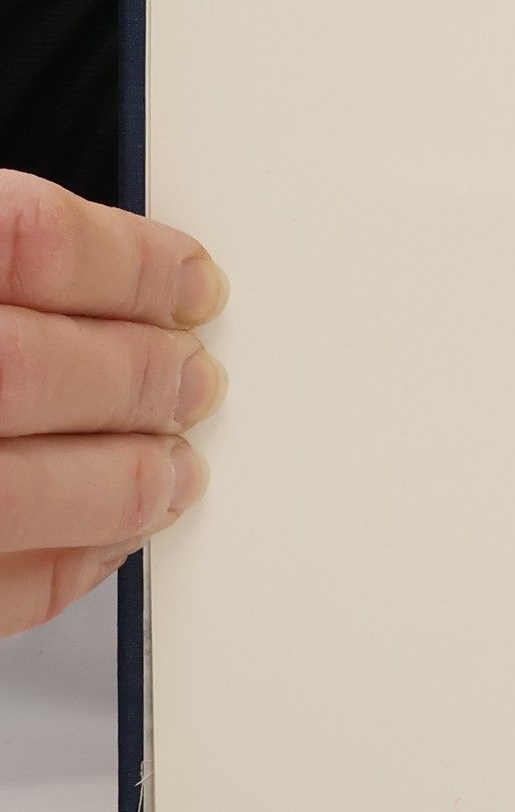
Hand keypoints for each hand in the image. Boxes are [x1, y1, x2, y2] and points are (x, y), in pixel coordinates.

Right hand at [0, 171, 226, 634]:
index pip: (28, 241)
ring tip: (175, 470)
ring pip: (14, 490)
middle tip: (198, 381)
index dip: (130, 264)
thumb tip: (129, 285)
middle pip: (29, 369)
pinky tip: (103, 543)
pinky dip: (60, 570)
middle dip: (138, 376)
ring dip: (118, 482)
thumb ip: (15, 273)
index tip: (195, 282)